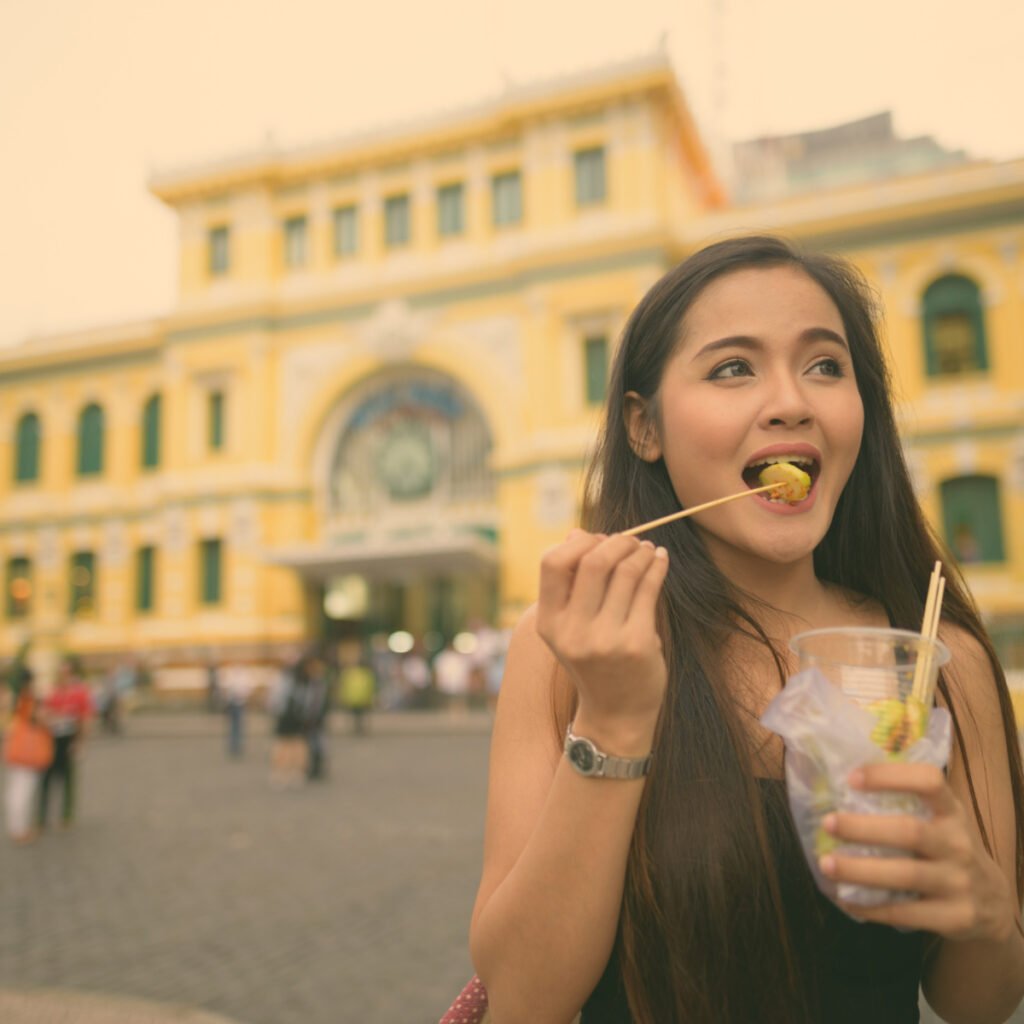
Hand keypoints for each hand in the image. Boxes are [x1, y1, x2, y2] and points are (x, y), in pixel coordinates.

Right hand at [536, 529, 669, 726]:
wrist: (617, 713)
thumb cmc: (594, 660)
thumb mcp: (570, 627)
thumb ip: (571, 584)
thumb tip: (576, 533)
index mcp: (549, 623)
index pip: (552, 562)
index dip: (577, 543)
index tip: (597, 540)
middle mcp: (573, 631)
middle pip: (594, 561)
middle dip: (617, 541)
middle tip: (631, 540)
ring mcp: (605, 640)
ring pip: (626, 572)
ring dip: (641, 551)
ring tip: (647, 549)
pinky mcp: (637, 644)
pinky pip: (649, 590)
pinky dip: (657, 567)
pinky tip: (659, 560)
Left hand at [818, 763, 1015, 941]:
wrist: (994, 903)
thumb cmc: (949, 849)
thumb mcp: (941, 821)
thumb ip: (906, 804)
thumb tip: (837, 788)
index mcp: (951, 812)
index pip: (929, 781)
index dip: (890, 776)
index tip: (851, 777)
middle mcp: (958, 843)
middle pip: (909, 831)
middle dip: (863, 828)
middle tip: (827, 823)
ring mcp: (958, 881)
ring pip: (905, 875)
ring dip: (860, 870)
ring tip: (826, 864)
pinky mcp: (955, 917)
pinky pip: (906, 912)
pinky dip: (871, 907)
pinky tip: (846, 899)